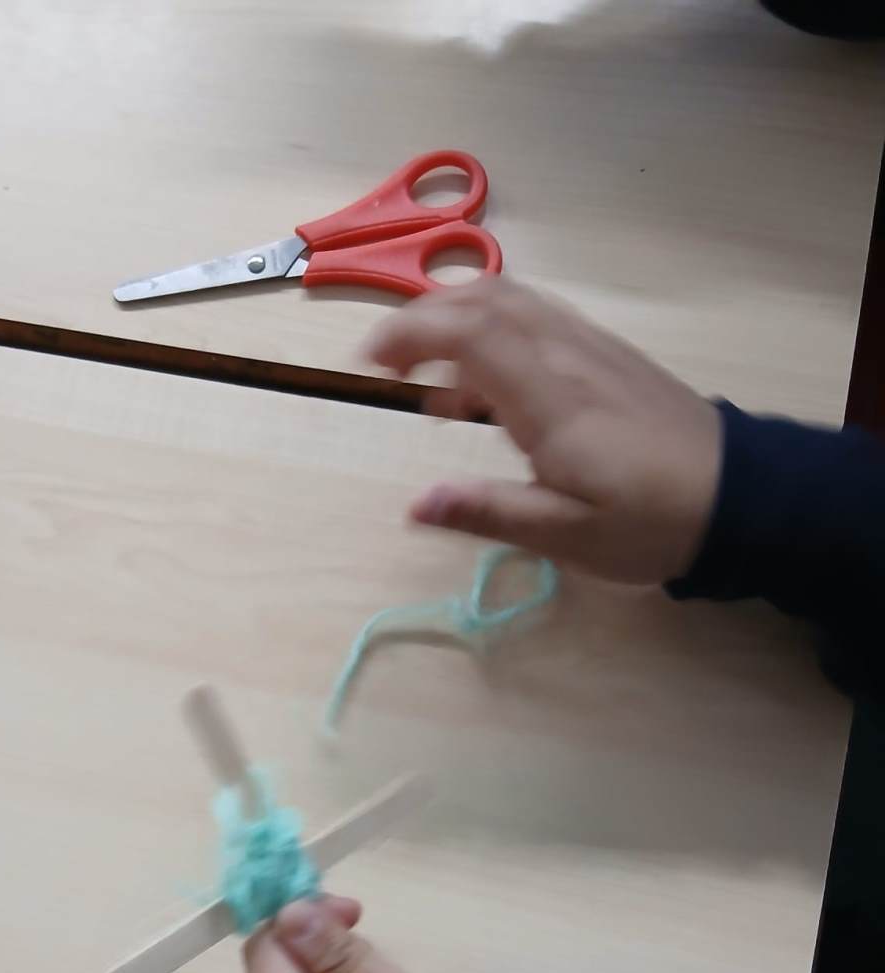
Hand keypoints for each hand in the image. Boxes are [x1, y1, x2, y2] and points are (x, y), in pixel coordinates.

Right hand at [366, 279, 721, 585]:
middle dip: (425, 315)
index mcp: (549, 399)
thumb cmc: (651, 523)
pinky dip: (496, 329)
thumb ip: (489, 512)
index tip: (372, 362)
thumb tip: (417, 506)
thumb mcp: (566, 535)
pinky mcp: (607, 356)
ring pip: (514, 299)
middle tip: (388, 361)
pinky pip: (540, 317)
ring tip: (433, 378)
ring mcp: (591, 348)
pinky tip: (489, 386)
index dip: (412, 332)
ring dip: (459, 318)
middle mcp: (566, 356)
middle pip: (486, 298)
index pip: (470, 332)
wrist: (740, 498)